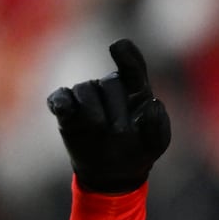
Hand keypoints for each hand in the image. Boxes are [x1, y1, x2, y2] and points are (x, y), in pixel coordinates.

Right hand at [46, 39, 170, 193]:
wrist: (112, 172)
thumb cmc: (138, 149)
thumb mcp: (156, 143)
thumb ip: (158, 125)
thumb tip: (152, 104)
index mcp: (136, 90)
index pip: (133, 67)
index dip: (126, 56)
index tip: (117, 47)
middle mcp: (110, 88)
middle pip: (111, 83)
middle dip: (116, 110)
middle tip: (121, 134)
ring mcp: (86, 97)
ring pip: (85, 90)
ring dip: (93, 114)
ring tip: (99, 131)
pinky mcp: (67, 110)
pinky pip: (60, 98)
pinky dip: (61, 102)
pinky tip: (63, 110)